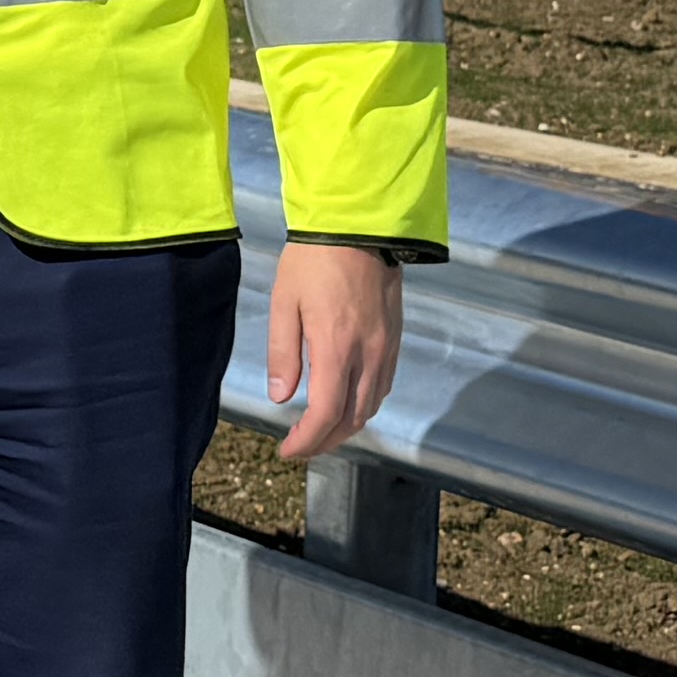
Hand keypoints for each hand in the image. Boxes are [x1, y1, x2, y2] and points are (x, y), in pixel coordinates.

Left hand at [266, 242, 403, 467]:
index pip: (325, 415)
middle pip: (351, 419)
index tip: (287, 450)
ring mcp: (386, 348)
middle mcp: (367, 355)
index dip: (306, 441)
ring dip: (346, 426)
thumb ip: (283, 353)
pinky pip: (383, 385)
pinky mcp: (394, 338)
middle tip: (300, 446)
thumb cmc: (314, 260)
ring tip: (320, 430)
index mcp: (336, 348)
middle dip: (325, 442)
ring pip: (371, 406)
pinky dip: (363, 404)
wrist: (359, 226)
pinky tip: (346, 401)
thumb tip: (281, 398)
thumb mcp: (285, 303)